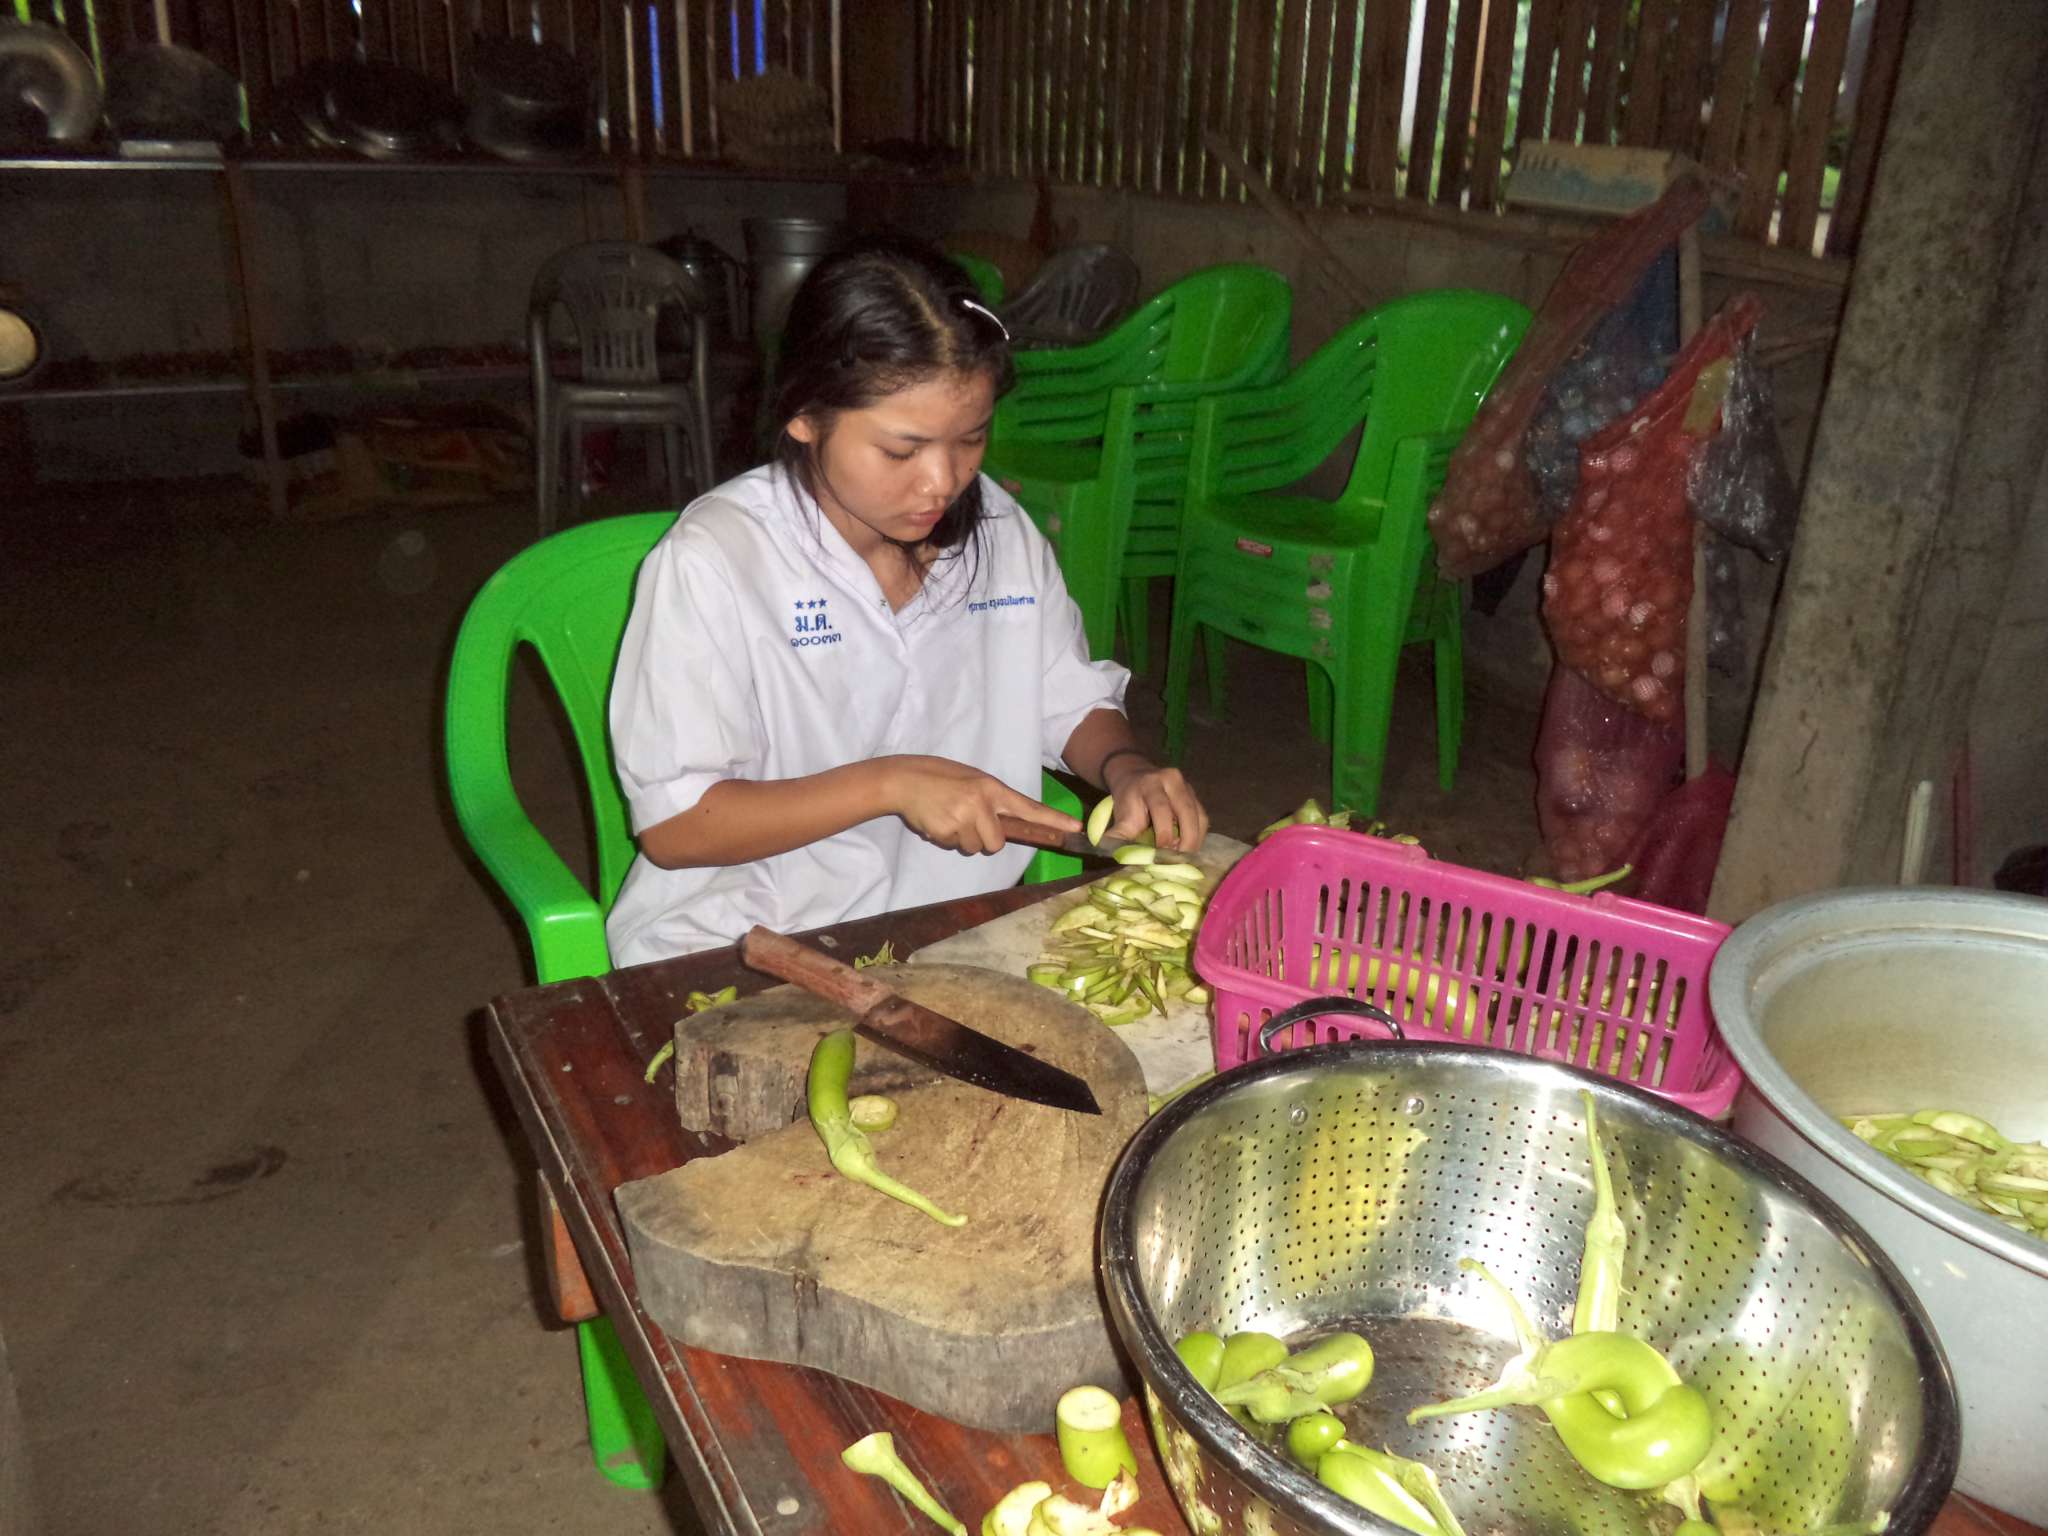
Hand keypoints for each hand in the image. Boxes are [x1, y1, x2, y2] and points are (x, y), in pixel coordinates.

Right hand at [884, 756, 1081, 855]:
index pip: (1028, 807)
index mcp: (991, 787)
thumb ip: (991, 802)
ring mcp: (963, 817)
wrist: (905, 780)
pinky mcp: (945, 830)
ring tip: (949, 818)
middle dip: (983, 840)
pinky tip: (937, 820)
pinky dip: (946, 839)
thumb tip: (1007, 828)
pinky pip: (954, 846)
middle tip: (967, 821)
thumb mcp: (972, 782)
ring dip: (962, 840)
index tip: (1074, 829)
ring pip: (974, 848)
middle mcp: (982, 802)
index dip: (1052, 820)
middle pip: (997, 843)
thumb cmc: (942, 779)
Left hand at [1102, 756, 1208, 851]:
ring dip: (1195, 840)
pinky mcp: (1196, 796)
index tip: (1161, 855)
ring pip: (1199, 816)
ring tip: (1184, 857)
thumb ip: (1119, 836)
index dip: (1164, 833)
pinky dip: (1198, 836)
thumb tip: (1115, 859)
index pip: (1161, 808)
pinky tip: (1188, 848)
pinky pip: (1202, 818)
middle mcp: (1172, 780)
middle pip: (1186, 811)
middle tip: (1179, 860)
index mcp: (1150, 783)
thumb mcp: (1121, 816)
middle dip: (1186, 839)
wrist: (1135, 776)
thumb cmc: (1129, 800)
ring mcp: (1187, 786)